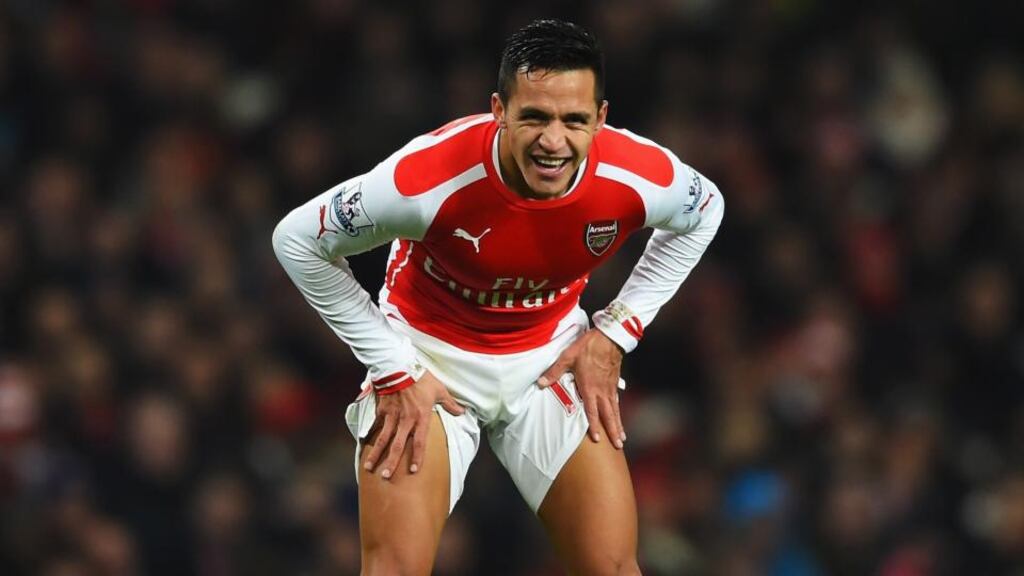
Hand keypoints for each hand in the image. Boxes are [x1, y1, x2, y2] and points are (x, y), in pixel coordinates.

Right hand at [362, 370, 463, 478]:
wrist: (399, 366)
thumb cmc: (421, 378)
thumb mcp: (439, 390)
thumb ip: (450, 404)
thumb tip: (462, 412)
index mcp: (421, 418)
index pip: (420, 443)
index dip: (417, 458)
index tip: (414, 471)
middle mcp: (405, 421)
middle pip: (398, 446)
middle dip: (391, 463)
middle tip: (386, 477)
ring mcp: (391, 416)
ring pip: (383, 439)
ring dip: (376, 454)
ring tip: (369, 467)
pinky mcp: (382, 409)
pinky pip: (375, 425)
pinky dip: (370, 435)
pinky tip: (364, 445)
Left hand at [537, 330, 625, 448]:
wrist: (609, 337)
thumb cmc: (588, 346)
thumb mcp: (568, 356)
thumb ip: (554, 371)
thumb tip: (540, 383)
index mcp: (589, 387)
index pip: (592, 411)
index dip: (594, 426)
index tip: (598, 440)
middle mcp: (602, 391)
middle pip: (608, 415)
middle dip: (613, 431)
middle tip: (619, 445)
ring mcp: (609, 387)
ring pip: (615, 410)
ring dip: (618, 424)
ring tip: (622, 437)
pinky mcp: (614, 382)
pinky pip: (617, 401)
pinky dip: (619, 412)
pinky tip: (619, 417)